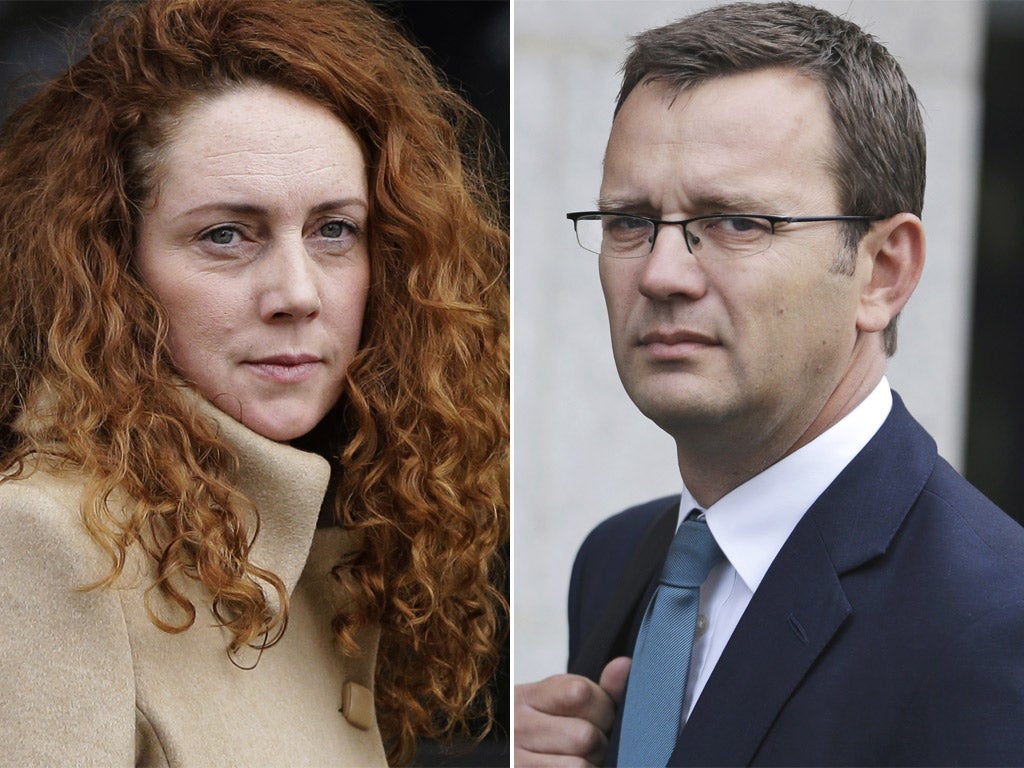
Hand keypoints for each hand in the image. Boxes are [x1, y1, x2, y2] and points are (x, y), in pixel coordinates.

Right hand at [514, 657, 630, 765]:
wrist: (498, 756)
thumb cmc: (538, 728)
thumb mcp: (557, 702)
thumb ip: (596, 689)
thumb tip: (626, 665)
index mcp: (527, 696)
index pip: (580, 693)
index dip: (604, 707)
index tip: (603, 716)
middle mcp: (518, 726)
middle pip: (585, 736)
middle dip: (602, 743)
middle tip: (597, 744)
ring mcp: (518, 759)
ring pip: (580, 766)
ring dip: (593, 766)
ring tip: (587, 760)